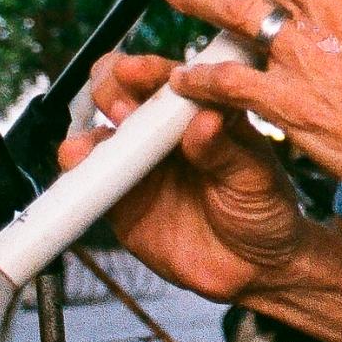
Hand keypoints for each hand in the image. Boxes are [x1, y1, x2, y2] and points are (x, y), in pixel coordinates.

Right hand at [59, 53, 305, 301]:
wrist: (254, 271)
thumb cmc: (265, 211)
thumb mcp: (254, 177)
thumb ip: (225, 150)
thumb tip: (204, 119)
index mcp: (203, 111)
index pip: (172, 78)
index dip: (152, 71)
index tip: (139, 72)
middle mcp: (165, 130)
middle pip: (125, 91)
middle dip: (113, 89)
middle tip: (121, 108)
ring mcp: (140, 162)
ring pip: (101, 129)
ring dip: (91, 125)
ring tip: (96, 140)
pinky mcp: (121, 199)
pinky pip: (91, 176)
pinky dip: (78, 164)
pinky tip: (76, 159)